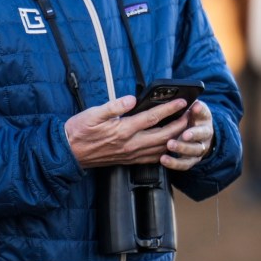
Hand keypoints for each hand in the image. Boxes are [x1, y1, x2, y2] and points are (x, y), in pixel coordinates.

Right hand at [64, 94, 190, 168]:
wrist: (69, 153)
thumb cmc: (80, 130)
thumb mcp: (93, 113)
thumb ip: (114, 106)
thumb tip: (131, 99)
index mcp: (122, 130)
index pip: (152, 118)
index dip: (169, 109)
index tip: (182, 101)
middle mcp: (130, 144)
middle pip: (163, 135)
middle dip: (180, 125)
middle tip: (191, 115)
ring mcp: (130, 154)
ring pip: (160, 148)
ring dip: (175, 138)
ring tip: (185, 128)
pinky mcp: (128, 161)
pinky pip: (152, 158)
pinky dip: (164, 151)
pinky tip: (169, 146)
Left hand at [161, 100, 214, 171]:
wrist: (200, 135)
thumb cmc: (192, 119)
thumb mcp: (195, 109)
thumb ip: (194, 106)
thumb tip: (193, 102)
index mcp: (205, 120)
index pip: (204, 114)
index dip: (199, 111)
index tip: (194, 107)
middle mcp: (205, 136)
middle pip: (201, 135)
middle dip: (192, 134)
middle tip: (184, 133)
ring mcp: (198, 149)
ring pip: (193, 151)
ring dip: (182, 148)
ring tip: (170, 145)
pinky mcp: (191, 160)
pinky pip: (184, 164)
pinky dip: (174, 163)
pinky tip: (164, 160)